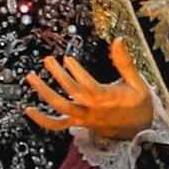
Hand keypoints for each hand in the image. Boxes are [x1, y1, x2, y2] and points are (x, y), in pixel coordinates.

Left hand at [22, 48, 152, 142]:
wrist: (139, 130)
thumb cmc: (138, 102)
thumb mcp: (137, 82)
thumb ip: (125, 62)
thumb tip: (119, 39)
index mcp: (108, 99)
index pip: (88, 87)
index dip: (77, 74)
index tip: (67, 59)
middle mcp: (93, 111)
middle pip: (71, 96)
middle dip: (57, 77)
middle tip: (47, 59)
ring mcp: (84, 119)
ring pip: (60, 110)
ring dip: (44, 93)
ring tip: (31, 77)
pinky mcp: (79, 123)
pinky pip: (57, 125)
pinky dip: (42, 120)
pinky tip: (28, 109)